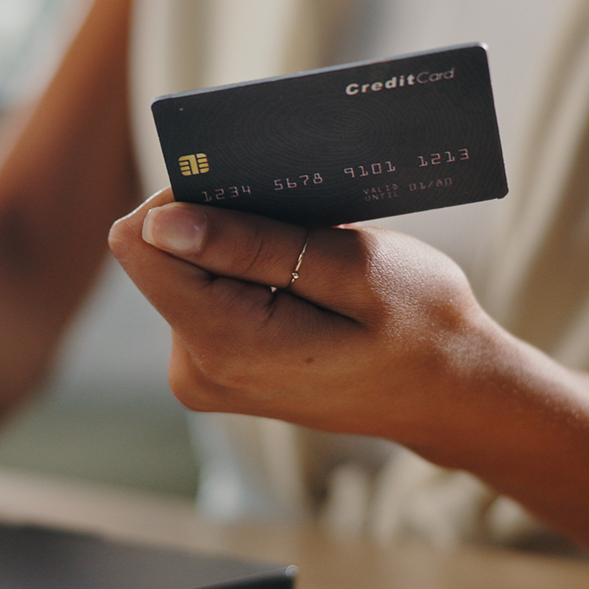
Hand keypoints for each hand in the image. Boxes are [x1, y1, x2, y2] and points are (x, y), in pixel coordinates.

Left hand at [108, 190, 510, 452]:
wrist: (447, 395)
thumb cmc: (420, 328)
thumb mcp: (353, 270)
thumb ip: (252, 244)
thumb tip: (160, 222)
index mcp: (224, 344)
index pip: (141, 243)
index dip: (185, 199)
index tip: (249, 193)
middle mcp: (194, 368)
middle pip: (159, 257)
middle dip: (220, 226)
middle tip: (297, 229)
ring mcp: (200, 374)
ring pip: (182, 273)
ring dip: (238, 251)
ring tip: (309, 262)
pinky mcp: (212, 369)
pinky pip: (203, 298)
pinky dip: (244, 276)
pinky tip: (299, 283)